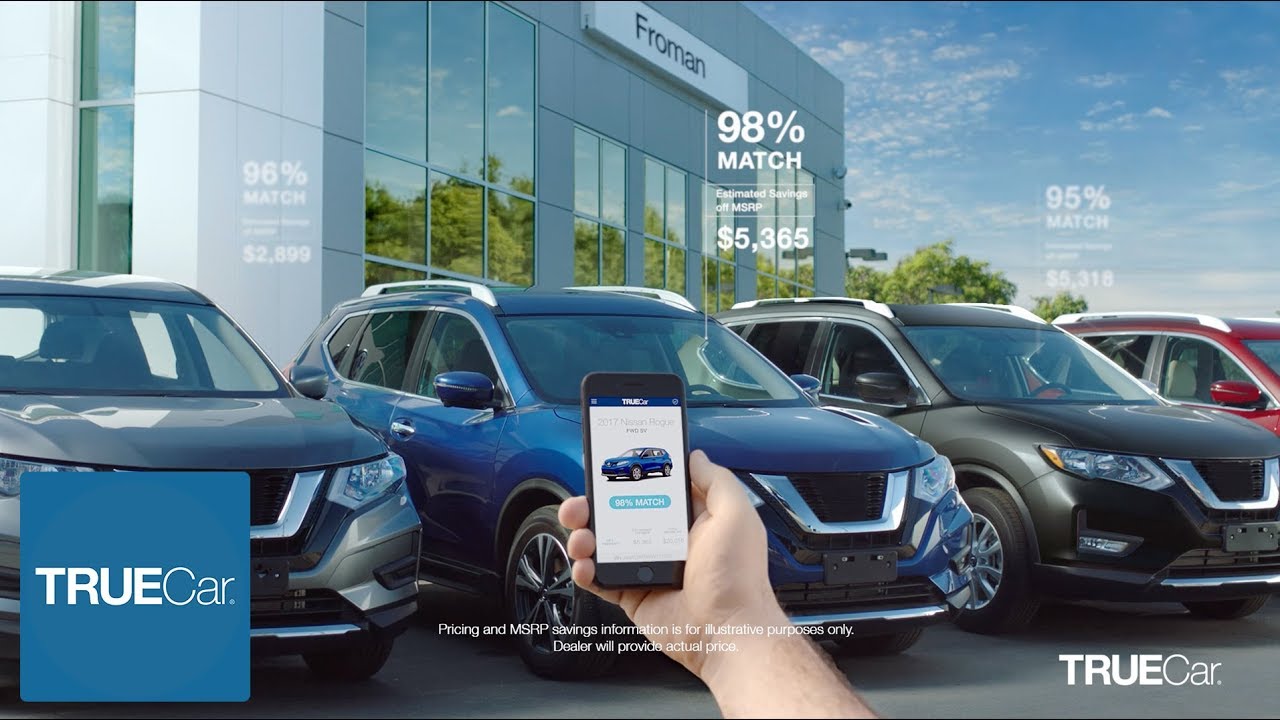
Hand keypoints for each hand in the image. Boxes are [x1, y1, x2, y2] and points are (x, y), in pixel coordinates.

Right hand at [558, 449, 787, 679]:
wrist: (728, 631)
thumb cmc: (738, 578)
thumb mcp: (736, 514)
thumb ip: (716, 480)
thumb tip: (696, 457)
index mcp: (691, 519)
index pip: (654, 489)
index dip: (632, 477)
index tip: (612, 467)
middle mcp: (667, 541)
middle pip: (620, 514)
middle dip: (594, 505)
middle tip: (582, 503)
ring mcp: (647, 568)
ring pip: (604, 545)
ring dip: (585, 536)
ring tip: (582, 537)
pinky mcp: (634, 594)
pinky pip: (601, 580)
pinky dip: (586, 571)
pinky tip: (585, 565)